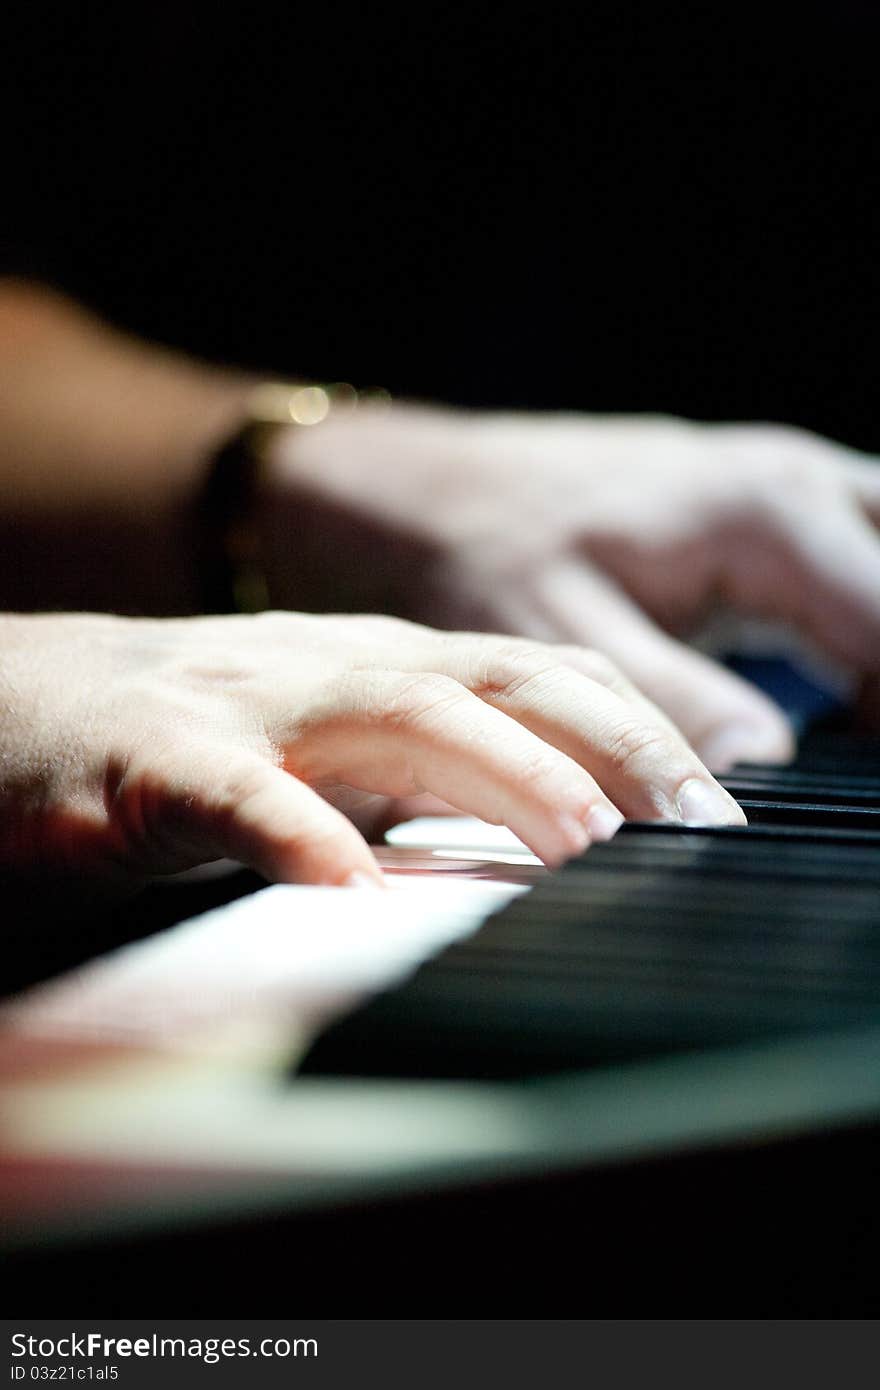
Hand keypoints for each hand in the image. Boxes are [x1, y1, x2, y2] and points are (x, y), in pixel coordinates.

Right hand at [0, 611, 741, 890]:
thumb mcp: (326, 747)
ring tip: (579, 840)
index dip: (635, 730)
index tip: (713, 808)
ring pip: (394, 714)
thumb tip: (556, 830)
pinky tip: (350, 886)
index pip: (536, 675)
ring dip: (500, 771)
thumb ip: (428, 776)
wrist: (16, 708)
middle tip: (693, 823)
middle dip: (610, 745)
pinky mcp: (150, 758)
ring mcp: (246, 701)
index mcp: (380, 666)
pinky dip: (299, 832)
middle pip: (496, 680)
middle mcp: (331, 666)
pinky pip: (234, 792)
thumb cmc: (184, 739)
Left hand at [266, 407, 879, 767]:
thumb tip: (763, 774)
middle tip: (859, 780)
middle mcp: (797, 483)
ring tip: (852, 746)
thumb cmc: (482, 552)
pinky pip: (862, 564)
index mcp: (767, 514)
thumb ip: (670, 710)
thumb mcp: (563, 642)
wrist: (425, 487)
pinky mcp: (768, 511)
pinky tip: (849, 708)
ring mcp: (789, 486)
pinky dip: (867, 635)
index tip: (865, 802)